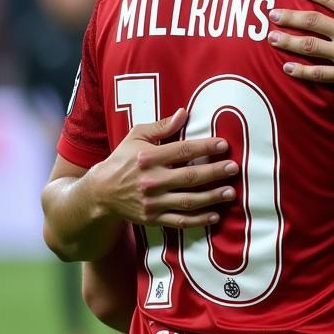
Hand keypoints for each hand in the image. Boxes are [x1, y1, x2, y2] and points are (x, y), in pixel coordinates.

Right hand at [87, 108, 237, 228]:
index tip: (224, 145)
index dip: (205, 148)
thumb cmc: (123, 160)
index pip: (183, 150)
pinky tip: (215, 215)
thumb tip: (184, 112)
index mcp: (149, 157)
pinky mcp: (153, 218)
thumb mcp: (136, 137)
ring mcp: (153, 202)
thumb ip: (161, 126)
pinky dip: (199, 220)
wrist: (100, 192)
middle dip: (214, 172)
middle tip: (233, 168)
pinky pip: (180, 221)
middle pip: (189, 176)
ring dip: (212, 197)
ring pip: (188, 201)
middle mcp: (152, 180)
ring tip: (231, 192)